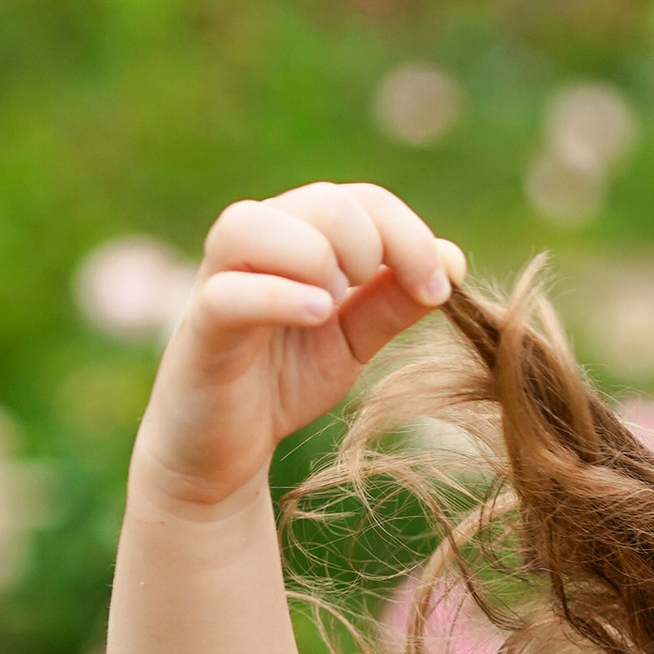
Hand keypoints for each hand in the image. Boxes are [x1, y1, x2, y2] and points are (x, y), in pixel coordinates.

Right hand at [134, 181, 465, 514]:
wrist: (221, 454)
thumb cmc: (280, 384)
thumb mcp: (352, 342)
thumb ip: (393, 302)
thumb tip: (454, 259)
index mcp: (295, 237)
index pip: (362, 200)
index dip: (410, 235)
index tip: (438, 290)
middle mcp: (253, 246)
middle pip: (320, 200)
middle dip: (371, 243)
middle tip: (374, 296)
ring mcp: (218, 283)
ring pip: (251, 224)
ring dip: (314, 254)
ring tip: (337, 302)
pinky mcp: (199, 332)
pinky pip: (227, 294)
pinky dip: (277, 297)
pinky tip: (318, 315)